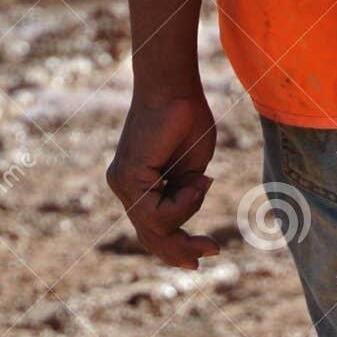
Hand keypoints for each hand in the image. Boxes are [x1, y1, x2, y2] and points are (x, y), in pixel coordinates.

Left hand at [107, 90, 218, 268]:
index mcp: (137, 186)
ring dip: (189, 210)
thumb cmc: (187, 118)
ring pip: (158, 228)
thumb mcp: (191, 172)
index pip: (153, 230)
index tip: (210, 250)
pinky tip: (196, 180)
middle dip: (183, 250)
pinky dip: (185, 202)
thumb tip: (185, 210)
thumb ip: (185, 196)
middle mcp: (124, 187)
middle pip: (152, 237)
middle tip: (214, 250)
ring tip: (201, 180)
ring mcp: (122, 183)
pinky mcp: (128, 178)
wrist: (174, 86)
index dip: (178, 249)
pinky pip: (159, 214)